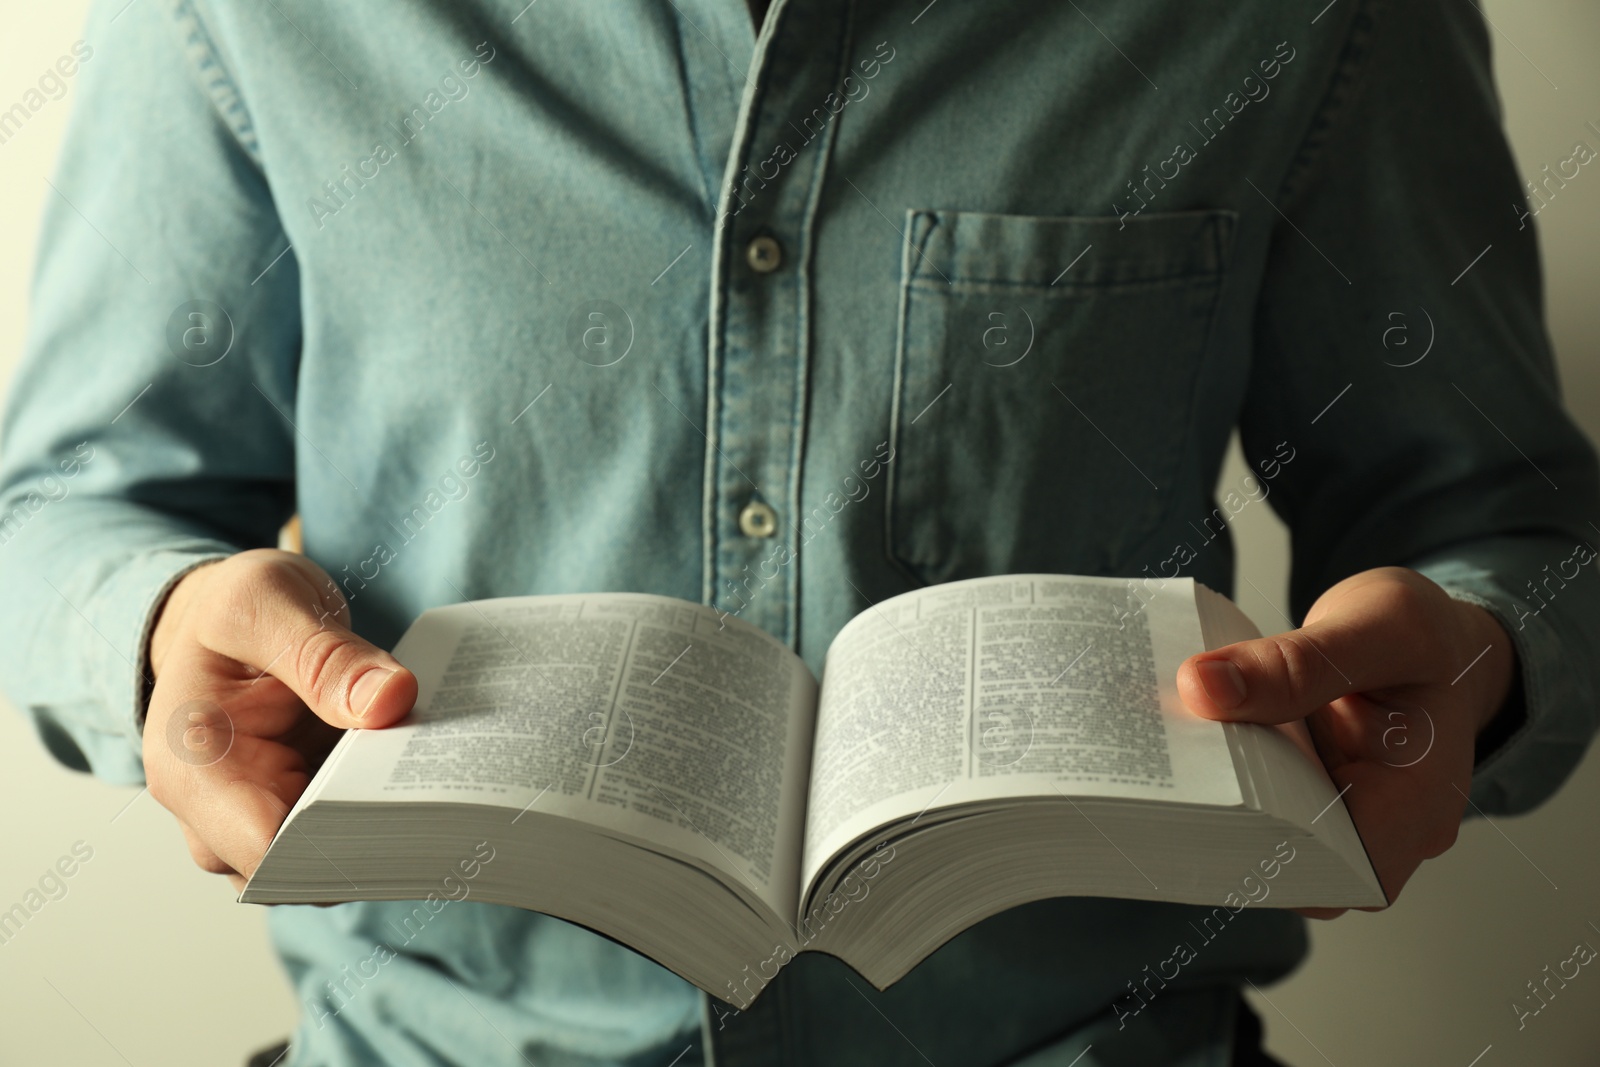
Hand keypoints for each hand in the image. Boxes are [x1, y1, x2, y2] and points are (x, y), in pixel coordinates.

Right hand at [144, 548, 417, 892]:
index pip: (265, 852)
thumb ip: (322, 653)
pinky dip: (385, 811)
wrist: (225, 620)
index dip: (337, 849)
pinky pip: (346, 834)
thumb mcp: (264, 602)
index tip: (405, 814)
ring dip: (384, 829)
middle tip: (445, 797)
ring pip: (330, 862)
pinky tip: (427, 775)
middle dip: (372, 839)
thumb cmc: (230, 609)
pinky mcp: (301, 809)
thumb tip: (389, 702)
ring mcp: (259, 819)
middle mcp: (215, 814)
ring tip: (441, 782)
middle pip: (304, 869)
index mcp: (191, 770)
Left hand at [1176, 566, 1514, 917]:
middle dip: (1229, 829)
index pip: (1340, 867)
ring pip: (1270, 844)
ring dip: (1219, 807)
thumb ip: (1299, 660)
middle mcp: (1384, 830)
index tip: (1208, 798)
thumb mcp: (1384, 627)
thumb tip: (1203, 686)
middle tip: (1168, 775)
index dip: (1270, 849)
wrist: (1434, 644)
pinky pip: (1260, 810)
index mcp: (1420, 802)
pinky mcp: (1306, 801)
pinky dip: (1224, 781)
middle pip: (1296, 865)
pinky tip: (1186, 745)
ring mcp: (1342, 821)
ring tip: (1168, 757)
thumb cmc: (1429, 641)